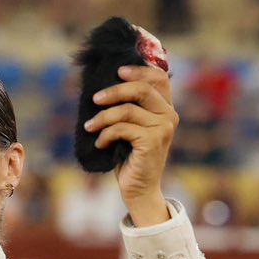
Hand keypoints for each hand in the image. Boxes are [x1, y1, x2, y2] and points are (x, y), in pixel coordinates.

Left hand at [84, 65, 176, 225]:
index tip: (118, 71)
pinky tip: (99, 143)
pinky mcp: (153, 141)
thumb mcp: (129, 127)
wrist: (139, 188)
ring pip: (127, 110)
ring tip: (89, 126)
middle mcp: (169, 115)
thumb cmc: (129, 156)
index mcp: (165, 108)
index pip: (159, 78)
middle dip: (114, 91)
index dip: (139, 70)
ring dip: (103, 117)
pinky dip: (105, 134)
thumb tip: (101, 88)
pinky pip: (122, 128)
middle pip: (141, 89)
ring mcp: (163, 128)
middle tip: (94, 99)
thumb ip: (126, 107)